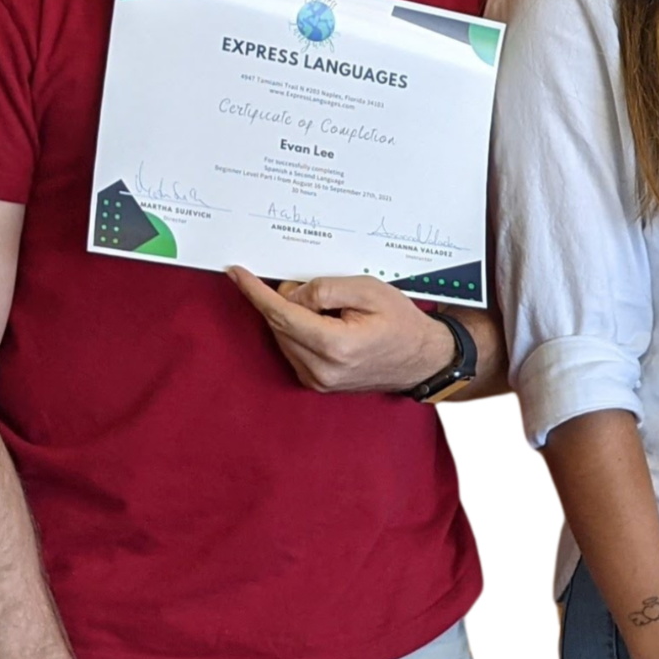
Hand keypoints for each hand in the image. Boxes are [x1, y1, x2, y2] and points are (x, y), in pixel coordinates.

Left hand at [226, 268, 455, 393]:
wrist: (421, 358)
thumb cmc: (401, 323)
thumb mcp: (369, 290)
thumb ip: (325, 288)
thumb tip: (291, 295)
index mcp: (335, 346)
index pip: (282, 314)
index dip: (256, 292)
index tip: (237, 274)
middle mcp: (322, 369)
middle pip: (279, 324)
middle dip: (284, 300)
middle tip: (310, 287)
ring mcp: (318, 381)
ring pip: (283, 337)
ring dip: (293, 316)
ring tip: (330, 311)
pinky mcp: (316, 383)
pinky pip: (292, 349)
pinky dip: (298, 331)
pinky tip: (324, 325)